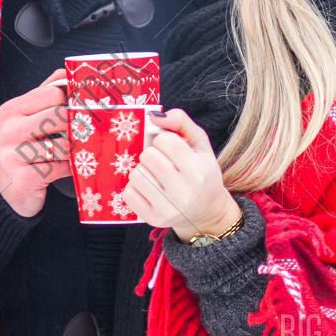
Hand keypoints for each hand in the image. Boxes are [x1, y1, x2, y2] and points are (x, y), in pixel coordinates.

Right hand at [0, 67, 71, 217]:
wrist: (4, 189)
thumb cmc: (20, 147)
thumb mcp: (26, 117)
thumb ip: (45, 93)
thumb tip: (69, 72)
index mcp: (11, 110)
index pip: (54, 93)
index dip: (73, 101)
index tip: (84, 109)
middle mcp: (9, 130)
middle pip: (61, 116)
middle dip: (78, 124)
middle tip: (88, 131)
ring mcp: (13, 156)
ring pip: (64, 144)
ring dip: (76, 150)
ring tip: (77, 151)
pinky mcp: (23, 179)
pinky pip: (61, 168)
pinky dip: (70, 168)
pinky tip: (68, 169)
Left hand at [121, 108, 236, 240]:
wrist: (206, 210)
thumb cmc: (201, 171)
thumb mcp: (200, 143)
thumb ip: (181, 122)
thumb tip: (154, 116)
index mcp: (198, 169)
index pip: (164, 141)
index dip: (163, 141)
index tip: (170, 149)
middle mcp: (184, 191)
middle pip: (147, 157)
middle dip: (151, 155)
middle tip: (161, 162)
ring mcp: (168, 208)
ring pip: (136, 174)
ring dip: (142, 171)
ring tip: (155, 176)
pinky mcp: (154, 219)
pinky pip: (129, 194)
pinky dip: (135, 188)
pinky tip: (149, 189)